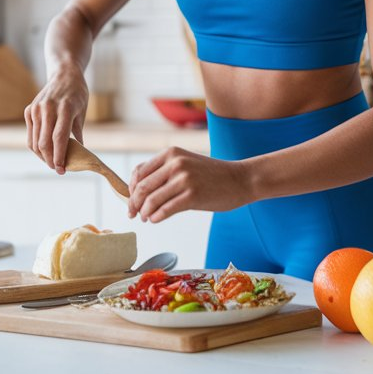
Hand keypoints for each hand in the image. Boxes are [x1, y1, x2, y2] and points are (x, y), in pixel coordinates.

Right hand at [24, 66, 89, 172]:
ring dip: (43, 156)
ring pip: (35, 142)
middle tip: (57, 169)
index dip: (59, 157)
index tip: (62, 170)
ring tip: (52, 162)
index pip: (59, 138)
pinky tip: (45, 151)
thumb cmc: (77, 95)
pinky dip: (36, 146)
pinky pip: (30, 136)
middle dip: (50, 160)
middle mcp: (48, 108)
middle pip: (44, 143)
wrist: (64, 74)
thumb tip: (78, 156)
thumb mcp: (82, 112)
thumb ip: (77, 134)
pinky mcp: (29, 110)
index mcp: (65, 108)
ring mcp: (36, 109)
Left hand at [127, 148, 254, 222]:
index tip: (131, 201)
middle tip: (133, 214)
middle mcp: (176, 163)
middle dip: (134, 204)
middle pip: (142, 188)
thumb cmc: (211, 176)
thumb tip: (137, 192)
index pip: (139, 173)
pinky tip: (155, 220)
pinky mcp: (192, 195)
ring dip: (145, 213)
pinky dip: (156, 217)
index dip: (131, 189)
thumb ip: (164, 173)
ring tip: (146, 218)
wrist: (241, 179)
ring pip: (151, 200)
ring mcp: (184, 179)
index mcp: (171, 153)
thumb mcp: (186, 164)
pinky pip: (165, 210)